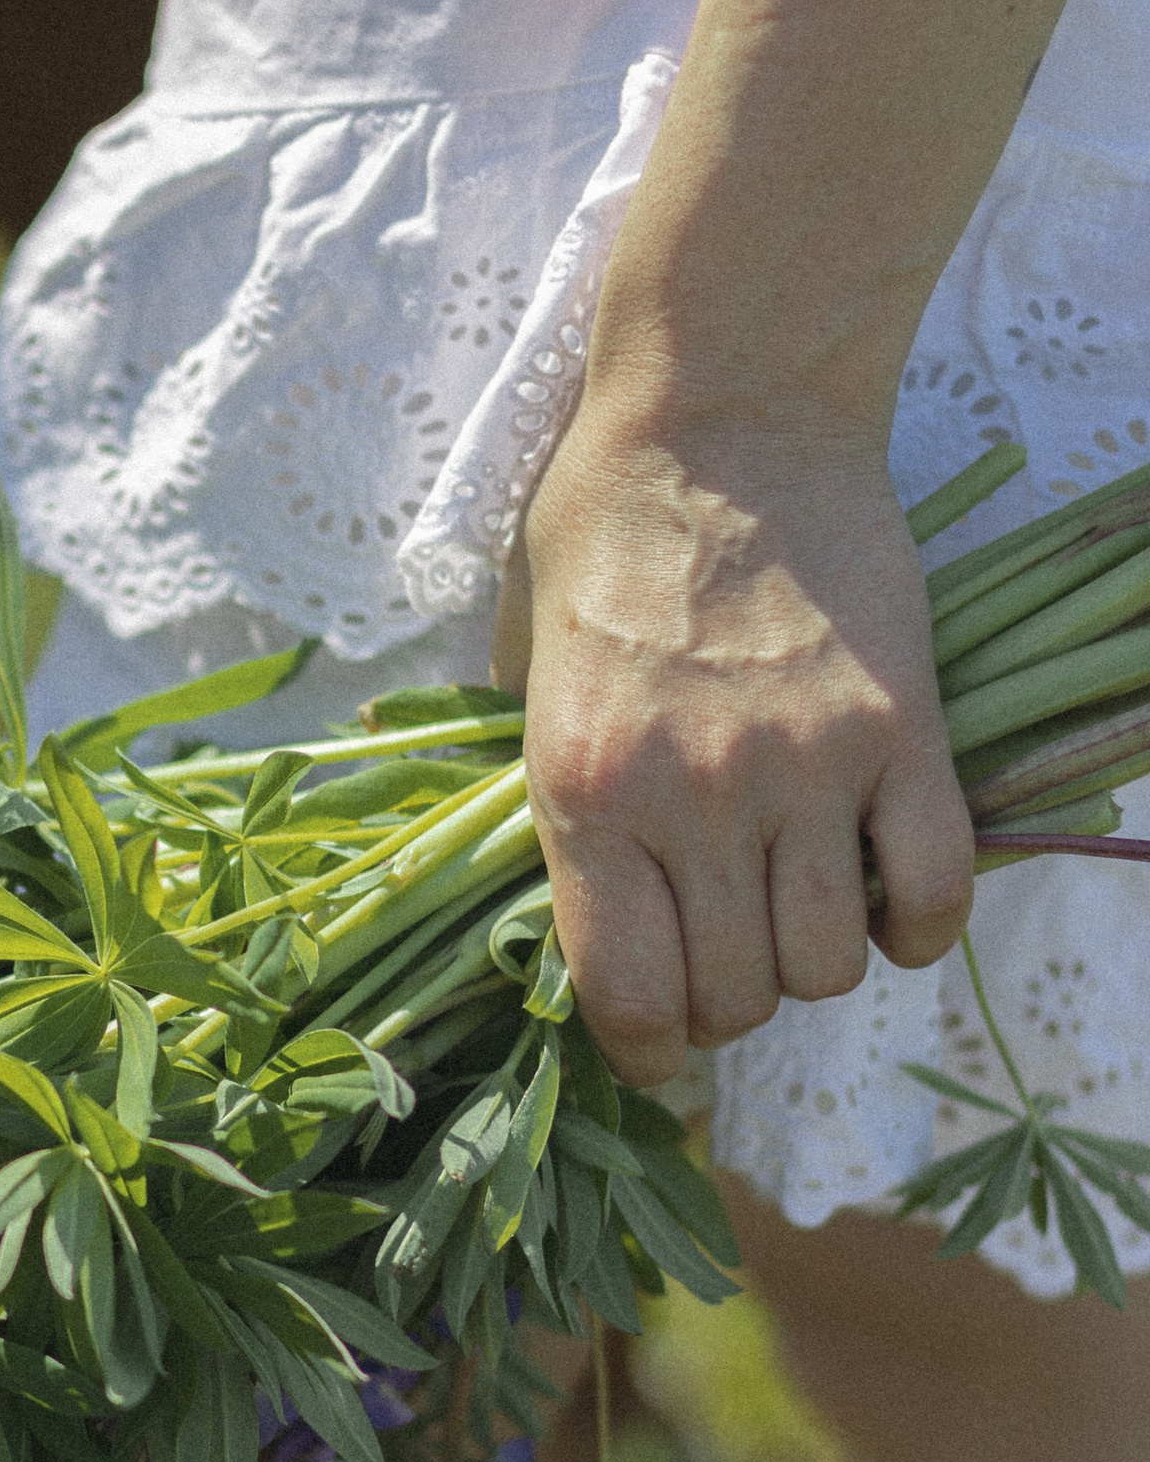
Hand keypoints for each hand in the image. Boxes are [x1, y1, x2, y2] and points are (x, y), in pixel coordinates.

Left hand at [494, 398, 973, 1089]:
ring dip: (816, 963)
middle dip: (727, 1006)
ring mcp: (806, 767)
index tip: (656, 1041)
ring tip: (796, 912)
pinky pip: (935, 887)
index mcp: (584, 791)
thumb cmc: (602, 529)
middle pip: (735, 996)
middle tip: (724, 958)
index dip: (646, 1049)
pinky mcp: (900, 727)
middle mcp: (694, 799)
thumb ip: (550, 787)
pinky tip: (887, 900)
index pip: (627, 997)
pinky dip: (917, 924)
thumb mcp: (524, 667)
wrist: (721, 412)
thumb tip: (579, 898)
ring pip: (830, 962)